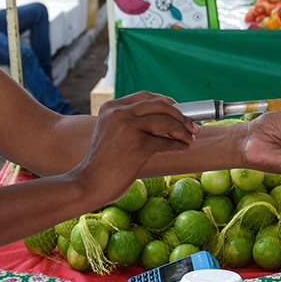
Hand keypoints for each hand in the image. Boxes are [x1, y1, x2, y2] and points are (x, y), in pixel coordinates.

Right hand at [72, 93, 197, 201]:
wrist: (87, 184)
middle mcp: (119, 112)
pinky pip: (166, 142)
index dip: (168, 103)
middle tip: (192, 127)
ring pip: (167, 122)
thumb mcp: (110, 133)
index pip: (147, 97)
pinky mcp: (137, 145)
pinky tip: (182, 148)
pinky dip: (178, 145)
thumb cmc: (102, 163)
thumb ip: (130, 122)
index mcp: (111, 107)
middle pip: (161, 105)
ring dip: (183, 131)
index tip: (179, 113)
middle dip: (181, 116)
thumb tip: (166, 121)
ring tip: (190, 140)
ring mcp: (128, 127)